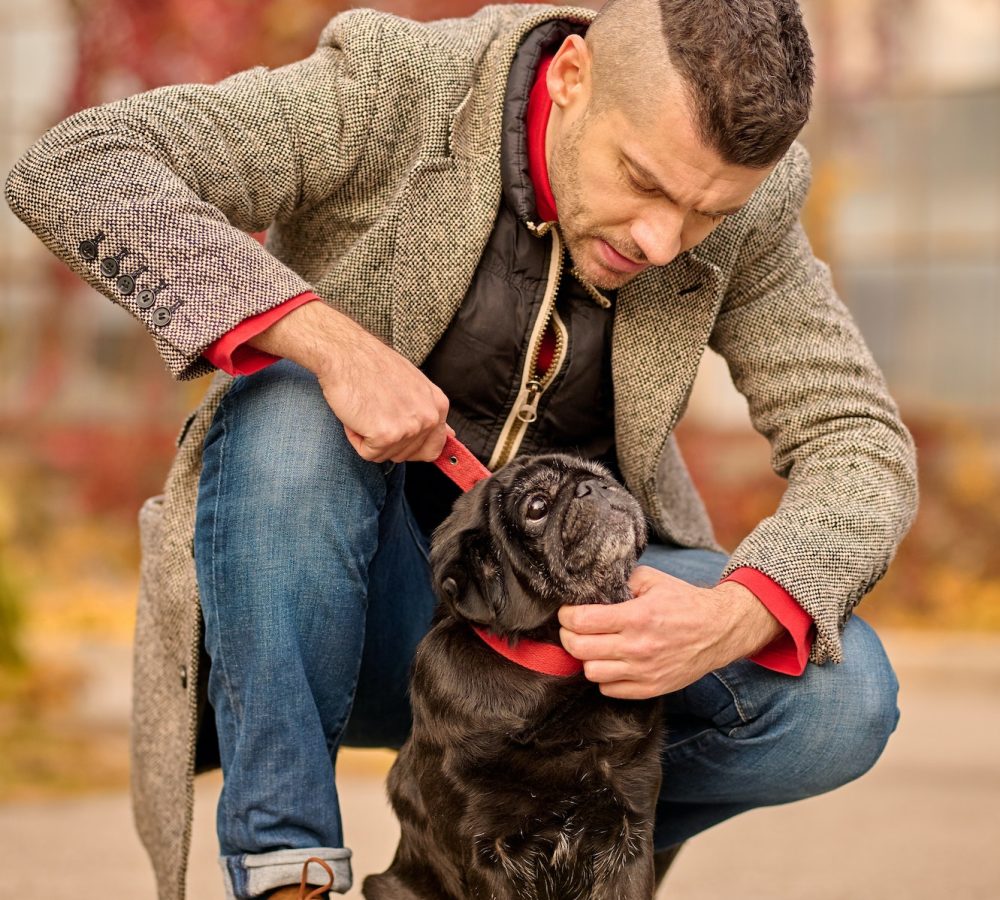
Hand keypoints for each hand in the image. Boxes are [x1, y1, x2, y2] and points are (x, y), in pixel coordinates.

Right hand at [249, 300, 453, 462]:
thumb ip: (430, 412)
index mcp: (438, 406)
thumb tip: (450, 434)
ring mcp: (409, 427)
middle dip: (385, 440)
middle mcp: (429, 417)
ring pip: (385, 455)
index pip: (433, 448)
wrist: (345, 353)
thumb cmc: (373, 365)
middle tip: (374, 410)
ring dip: (369, 437)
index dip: (410, 447)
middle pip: (406, 455)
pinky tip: (357, 414)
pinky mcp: (386, 435)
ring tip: (366, 408)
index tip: (394, 433)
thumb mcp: (414, 385)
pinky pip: (368, 453)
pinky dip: (356, 438)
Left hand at [557, 566, 784, 698]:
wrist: (719, 630)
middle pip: (579, 648)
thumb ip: (621, 582)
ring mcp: (643, 672)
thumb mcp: (652, 580)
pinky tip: (610, 662)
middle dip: (568, 636)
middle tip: (572, 628)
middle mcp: (637, 647)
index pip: (581, 621)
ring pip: (590, 672)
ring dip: (586, 658)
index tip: (567, 612)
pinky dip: (604, 677)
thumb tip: (594, 589)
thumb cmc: (685, 603)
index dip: (566, 616)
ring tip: (592, 646)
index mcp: (635, 617)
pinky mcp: (650, 688)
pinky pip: (609, 689)